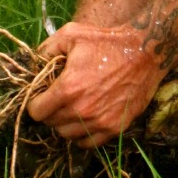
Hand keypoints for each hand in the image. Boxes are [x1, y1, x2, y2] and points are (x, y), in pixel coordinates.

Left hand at [28, 22, 162, 147]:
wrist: (144, 52)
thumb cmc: (106, 41)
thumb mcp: (71, 34)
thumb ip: (46, 49)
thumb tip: (32, 64)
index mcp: (68, 88)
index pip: (36, 111)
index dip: (35, 102)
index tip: (41, 95)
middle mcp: (82, 109)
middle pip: (51, 123)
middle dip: (50, 111)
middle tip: (57, 99)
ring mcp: (99, 121)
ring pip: (67, 135)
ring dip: (64, 123)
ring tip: (71, 108)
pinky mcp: (115, 128)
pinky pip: (88, 143)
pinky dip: (82, 135)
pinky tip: (84, 119)